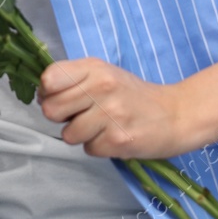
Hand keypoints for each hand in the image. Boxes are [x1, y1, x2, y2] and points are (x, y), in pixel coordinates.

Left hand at [38, 56, 193, 158]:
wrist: (176, 114)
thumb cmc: (133, 95)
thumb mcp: (104, 74)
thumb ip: (73, 79)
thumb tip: (42, 95)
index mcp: (95, 69)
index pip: (49, 79)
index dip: (47, 92)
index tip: (58, 97)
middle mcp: (102, 88)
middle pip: (51, 110)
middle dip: (62, 117)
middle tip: (82, 115)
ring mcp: (111, 114)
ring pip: (68, 134)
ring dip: (82, 135)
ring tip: (102, 126)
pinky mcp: (119, 140)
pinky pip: (89, 149)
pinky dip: (99, 147)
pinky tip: (114, 136)